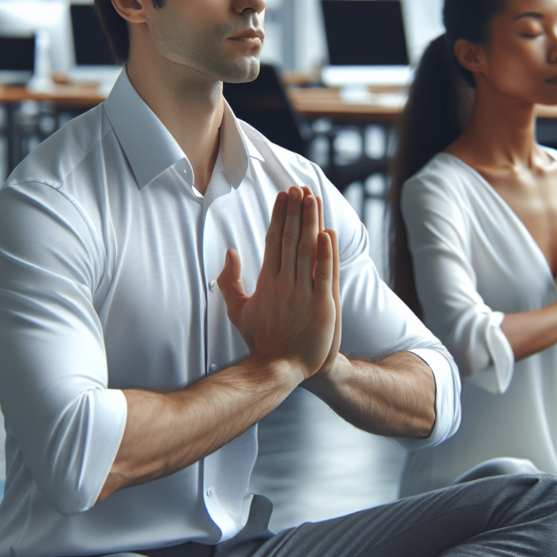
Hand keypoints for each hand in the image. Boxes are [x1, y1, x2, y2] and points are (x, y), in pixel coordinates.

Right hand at [217, 186, 336, 378]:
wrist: (280, 368)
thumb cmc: (262, 339)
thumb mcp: (239, 310)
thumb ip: (230, 282)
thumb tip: (230, 252)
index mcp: (267, 282)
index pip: (274, 241)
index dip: (280, 216)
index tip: (284, 195)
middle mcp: (284, 284)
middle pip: (290, 240)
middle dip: (295, 212)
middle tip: (299, 188)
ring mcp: (303, 295)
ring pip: (307, 252)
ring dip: (310, 223)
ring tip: (313, 199)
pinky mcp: (322, 307)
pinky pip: (324, 275)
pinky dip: (326, 254)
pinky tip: (327, 234)